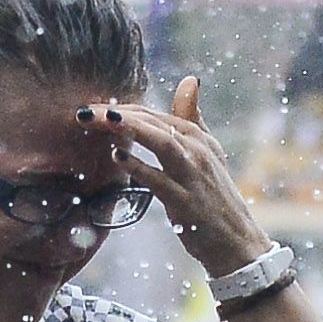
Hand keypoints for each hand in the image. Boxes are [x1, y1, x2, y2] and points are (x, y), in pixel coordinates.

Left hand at [88, 79, 267, 274]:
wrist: (237, 242)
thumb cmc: (216, 197)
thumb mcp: (208, 152)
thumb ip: (193, 118)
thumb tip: (189, 80)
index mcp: (197, 137)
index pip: (153, 115)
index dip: (122, 109)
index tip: (93, 110)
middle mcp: (198, 151)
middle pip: (154, 123)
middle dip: (118, 114)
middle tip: (85, 112)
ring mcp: (193, 176)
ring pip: (161, 142)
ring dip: (130, 128)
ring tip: (101, 120)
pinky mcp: (187, 202)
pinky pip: (160, 180)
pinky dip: (139, 167)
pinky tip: (118, 156)